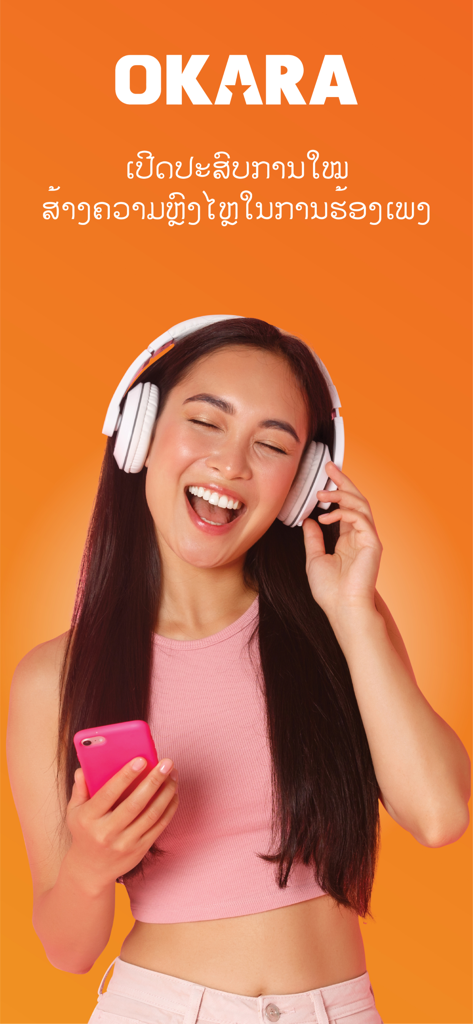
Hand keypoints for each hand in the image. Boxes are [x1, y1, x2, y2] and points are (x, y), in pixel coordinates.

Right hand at [65, 757, 178, 889]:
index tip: (141, 760)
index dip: (126, 776)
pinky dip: (169, 808)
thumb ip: (79, 789)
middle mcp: (107, 832)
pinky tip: (173, 793)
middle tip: (167, 762)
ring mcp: (125, 843)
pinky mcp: (140, 850)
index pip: (109, 793)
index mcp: (89, 818)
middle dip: (153, 780)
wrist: (90, 870)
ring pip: (151, 814)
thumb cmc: (84, 833)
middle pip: (135, 803)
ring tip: (173, 775)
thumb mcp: (74, 812)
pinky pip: (159, 826)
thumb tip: (82, 769)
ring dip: (166, 792)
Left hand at [302, 462, 381, 625]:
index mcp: (348, 539)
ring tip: (322, 492)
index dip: (337, 489)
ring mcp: (368, 538)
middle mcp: (360, 535)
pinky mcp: (373, 543)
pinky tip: (325, 516)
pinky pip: (360, 518)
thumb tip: (309, 521)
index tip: (326, 475)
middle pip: (356, 499)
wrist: (342, 609)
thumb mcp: (314, 559)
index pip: (345, 507)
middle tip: (330, 466)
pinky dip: (343, 512)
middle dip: (343, 481)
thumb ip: (313, 539)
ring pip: (360, 504)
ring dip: (341, 494)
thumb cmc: (330, 591)